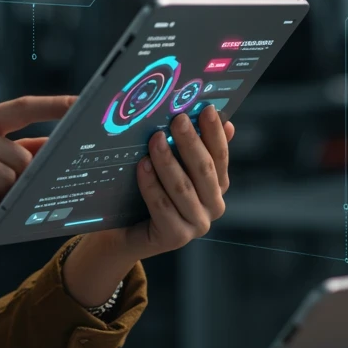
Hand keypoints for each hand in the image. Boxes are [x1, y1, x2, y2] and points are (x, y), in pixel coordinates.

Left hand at [105, 105, 234, 261]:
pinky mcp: (176, 237)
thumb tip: (216, 115)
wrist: (126, 232)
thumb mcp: (173, 167)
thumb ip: (193, 147)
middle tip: (177, 120)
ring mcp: (197, 225)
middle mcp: (214, 206)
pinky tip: (142, 166)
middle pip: (204, 170)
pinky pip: (162, 206)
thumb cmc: (153, 192)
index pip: (220, 156)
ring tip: (155, 139)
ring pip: (183, 187)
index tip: (206, 110)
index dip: (214, 133)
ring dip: (168, 161)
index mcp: (218, 186)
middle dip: (191, 142)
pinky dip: (151, 184)